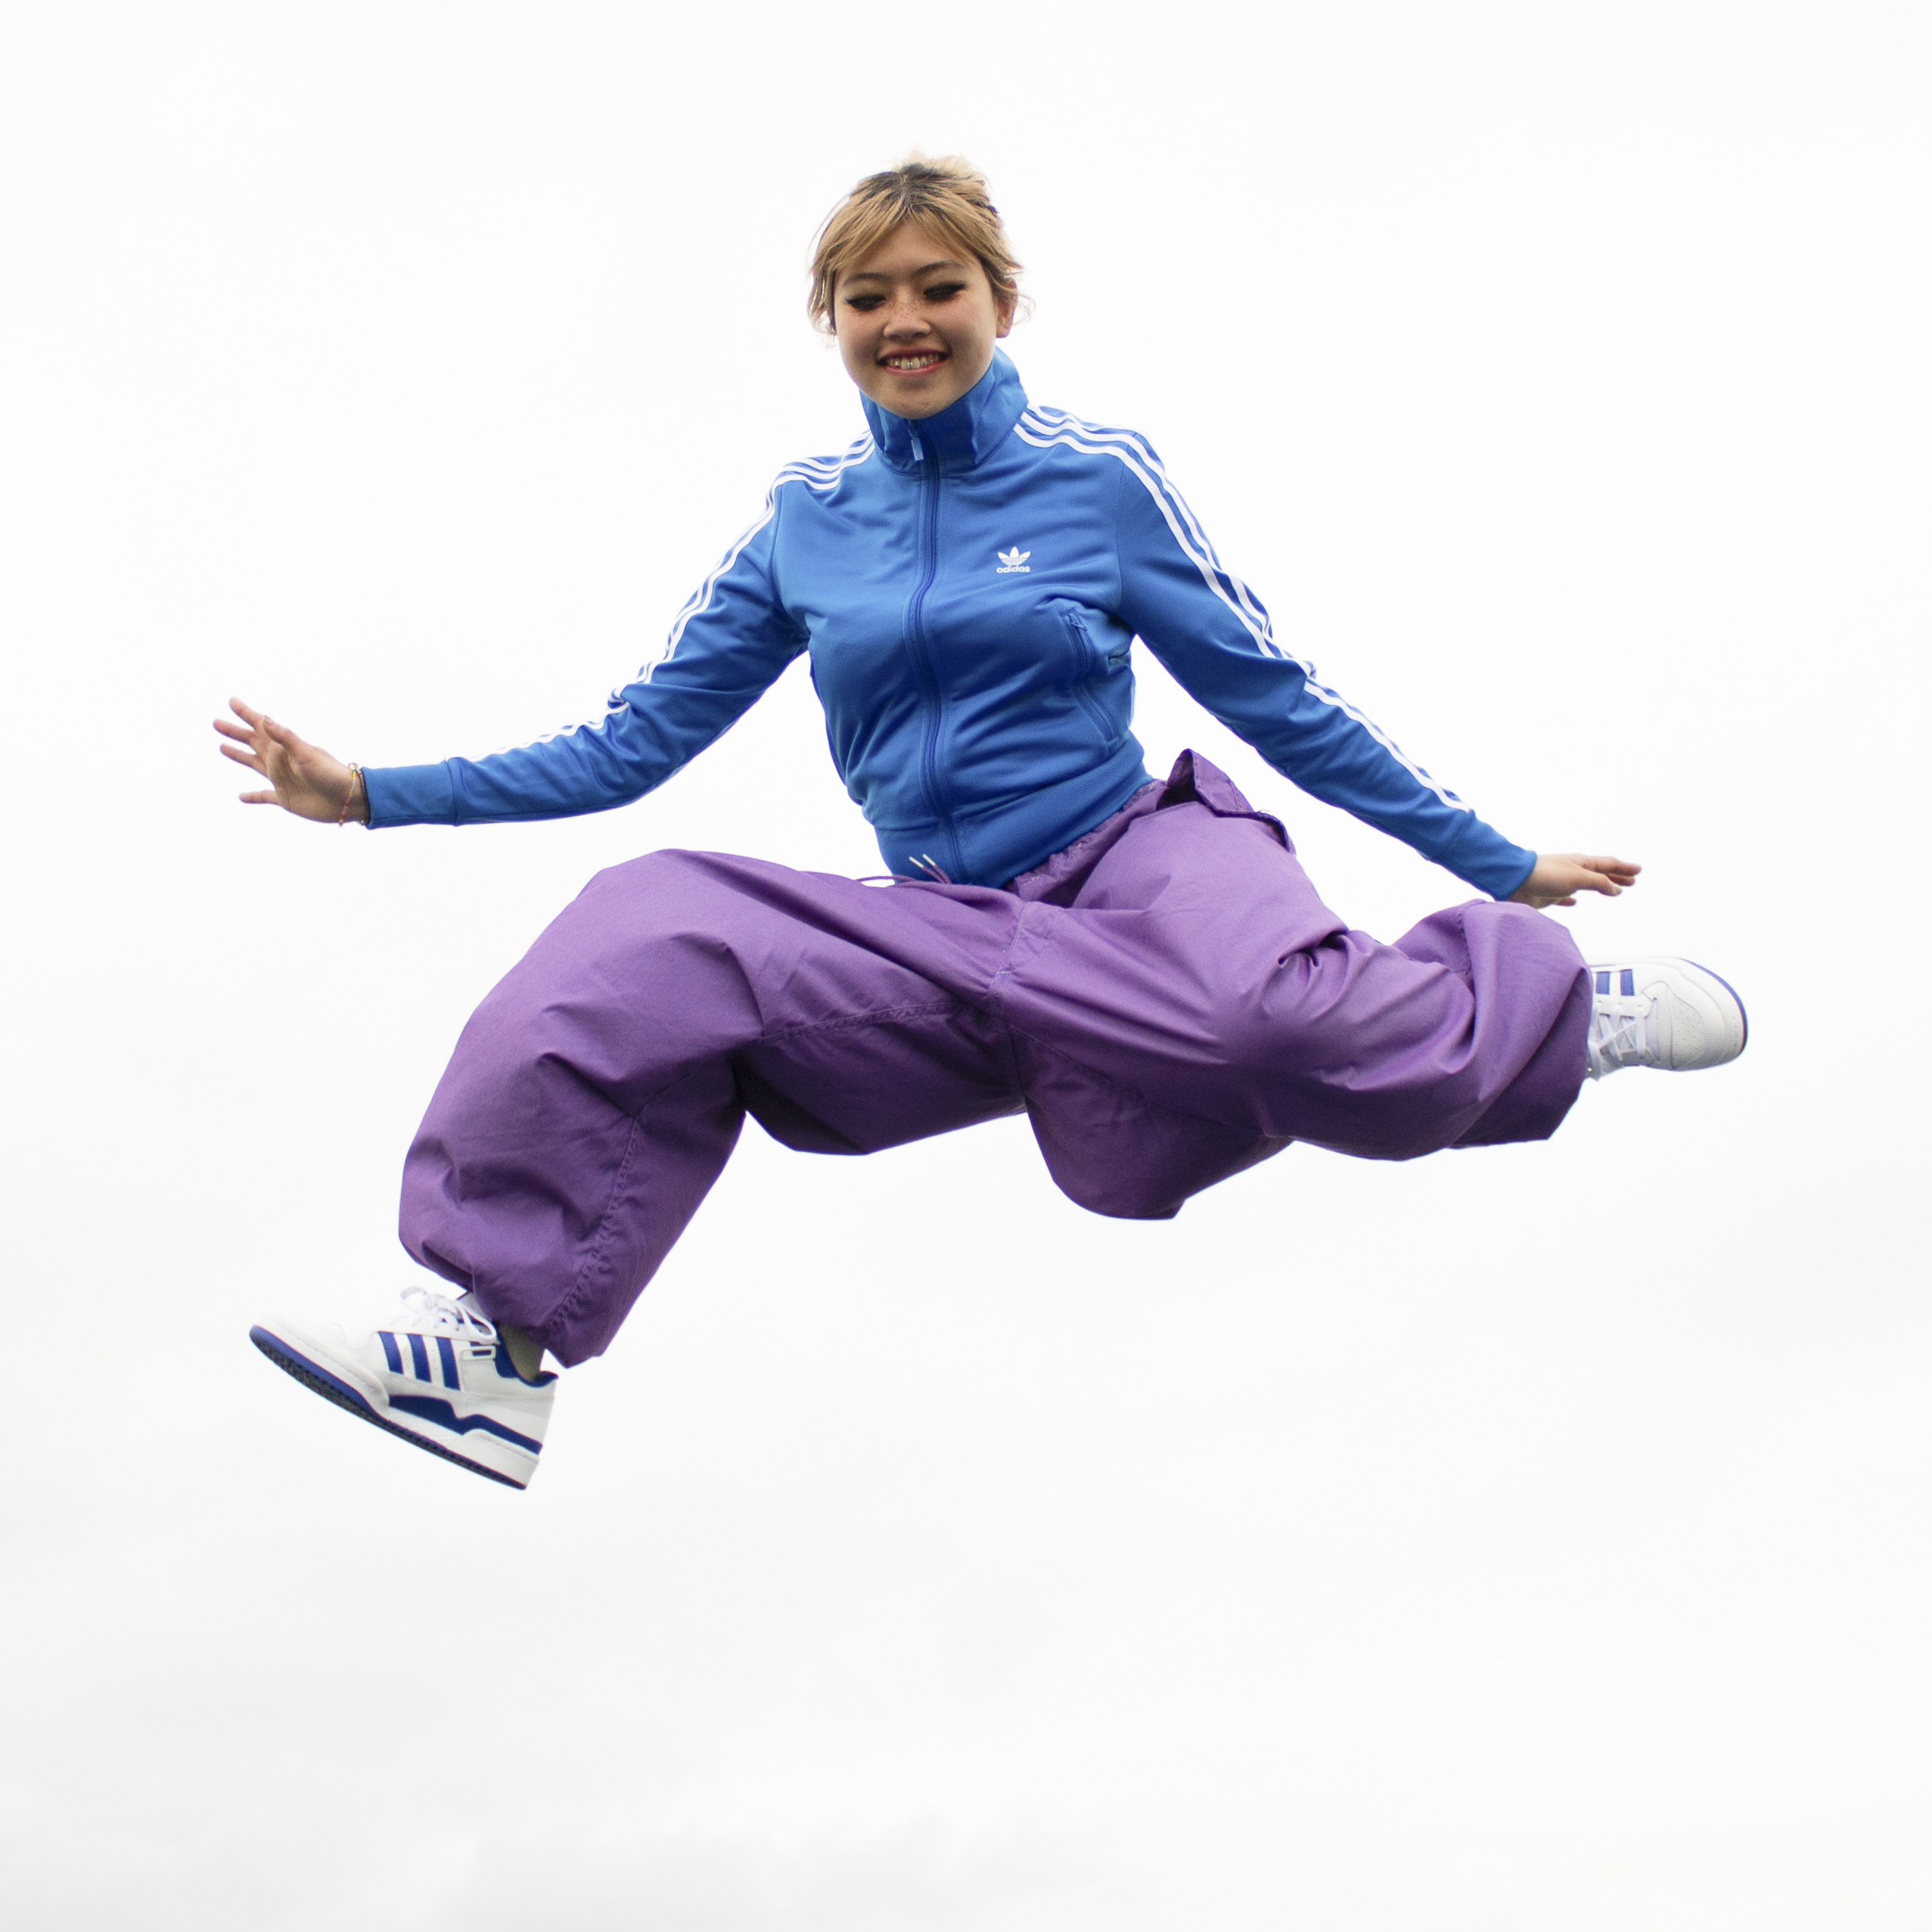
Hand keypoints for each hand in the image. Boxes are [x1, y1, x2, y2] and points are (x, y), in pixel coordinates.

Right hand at [214, 697, 365, 822]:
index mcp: (284, 747)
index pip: (260, 727)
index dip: (246, 714)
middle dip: (235, 732)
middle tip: (216, 723)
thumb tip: (264, 718)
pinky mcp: (285, 798)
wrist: (348, 800)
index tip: (232, 701)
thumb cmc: (330, 774)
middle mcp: (280, 761)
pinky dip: (252, 796)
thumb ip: (285, 737)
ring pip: (254, 764)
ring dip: (239, 756)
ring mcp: (281, 779)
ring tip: (223, 748)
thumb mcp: (306, 754)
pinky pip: (264, 797)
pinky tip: (241, 797)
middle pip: (252, 743)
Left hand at [1509, 853, 1639, 908]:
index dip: (1624, 868)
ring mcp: (1561, 881)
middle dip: (1617, 877)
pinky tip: (1574, 902)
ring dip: (1601, 886)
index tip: (1639, 870)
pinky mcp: (1548, 894)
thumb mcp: (1578, 878)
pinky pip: (1565, 896)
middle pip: (1600, 873)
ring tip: (1613, 891)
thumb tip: (1617, 888)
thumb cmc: (1546, 876)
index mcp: (1581, 862)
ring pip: (1586, 884)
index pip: (1608, 864)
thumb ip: (1598, 882)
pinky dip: (1572, 899)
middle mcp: (1572, 870)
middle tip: (1632, 881)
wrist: (1514, 881)